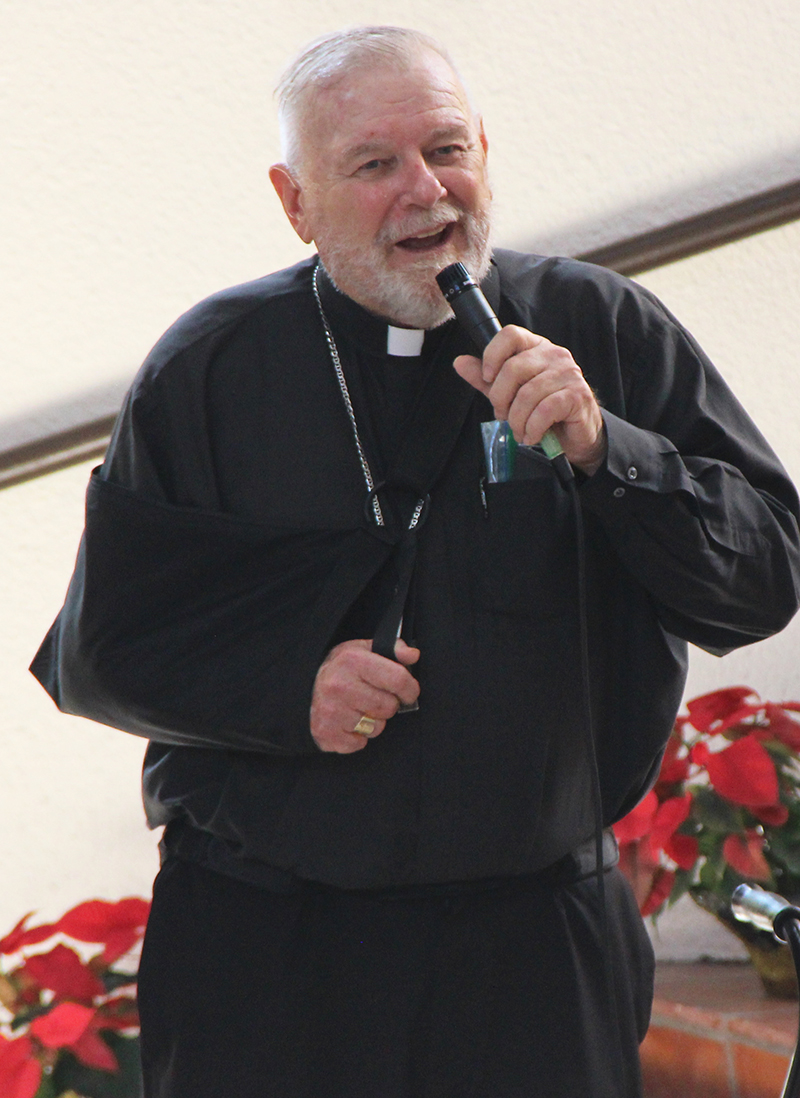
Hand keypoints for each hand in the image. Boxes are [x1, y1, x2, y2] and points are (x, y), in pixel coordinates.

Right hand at [309, 639, 420, 752]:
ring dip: (373, 722)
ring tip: (359, 709)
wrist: (302, 689)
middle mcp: (339, 685)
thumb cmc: (340, 669)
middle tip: (374, 698)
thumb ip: (392, 649)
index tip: (408, 692)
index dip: (410, 689)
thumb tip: (412, 655)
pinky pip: (360, 743)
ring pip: (376, 728)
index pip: (399, 679)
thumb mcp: (362, 650)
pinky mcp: (326, 733)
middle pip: (389, 707)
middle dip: (388, 705)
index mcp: (352, 660)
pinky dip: (357, 737)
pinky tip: (347, 722)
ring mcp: (331, 711)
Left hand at [453, 325, 606, 474]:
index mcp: (536, 348)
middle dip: (500, 399)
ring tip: (519, 431)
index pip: (510, 335)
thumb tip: (459, 362)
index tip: (487, 378)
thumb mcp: (509, 393)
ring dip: (517, 421)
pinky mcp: (577, 395)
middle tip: (503, 416)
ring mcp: (568, 373)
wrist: (577, 433)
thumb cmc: (543, 410)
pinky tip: (531, 436)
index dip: (492, 355)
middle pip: (513, 369)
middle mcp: (554, 355)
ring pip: (527, 395)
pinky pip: (544, 411)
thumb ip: (486, 379)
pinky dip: (532, 429)